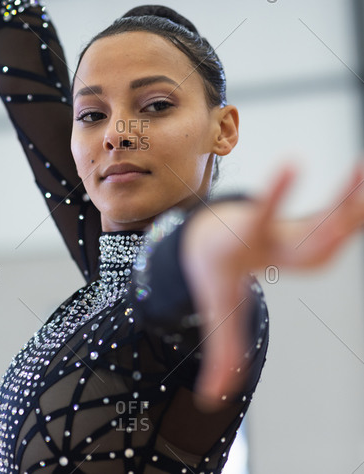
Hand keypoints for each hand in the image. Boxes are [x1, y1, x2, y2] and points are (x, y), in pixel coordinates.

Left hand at [181, 162, 363, 409]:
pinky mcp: (302, 227)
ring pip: (324, 216)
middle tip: (359, 178)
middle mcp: (271, 232)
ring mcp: (289, 228)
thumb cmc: (213, 272)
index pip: (261, 217)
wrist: (210, 238)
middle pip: (306, 228)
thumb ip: (220, 350)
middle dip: (335, 211)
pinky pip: (332, 218)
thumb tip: (211, 396)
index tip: (291, 163)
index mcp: (245, 244)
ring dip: (351, 200)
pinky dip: (355, 210)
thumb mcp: (214, 307)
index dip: (276, 194)